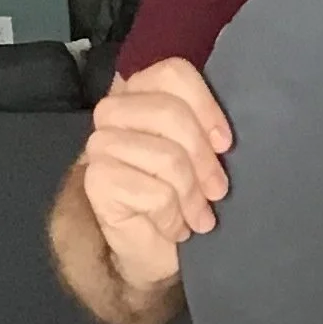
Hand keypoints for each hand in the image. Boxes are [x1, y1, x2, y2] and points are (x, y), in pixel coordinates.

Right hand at [76, 58, 232, 290]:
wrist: (153, 251)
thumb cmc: (181, 198)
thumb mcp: (201, 156)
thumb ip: (204, 129)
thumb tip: (223, 136)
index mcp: (141, 94)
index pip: (173, 73)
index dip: (206, 107)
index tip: (225, 144)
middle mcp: (114, 112)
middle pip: (170, 112)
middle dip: (204, 159)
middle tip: (217, 191)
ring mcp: (100, 145)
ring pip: (167, 157)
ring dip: (192, 196)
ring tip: (199, 217)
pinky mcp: (96, 180)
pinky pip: (155, 193)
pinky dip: (174, 217)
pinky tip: (175, 227)